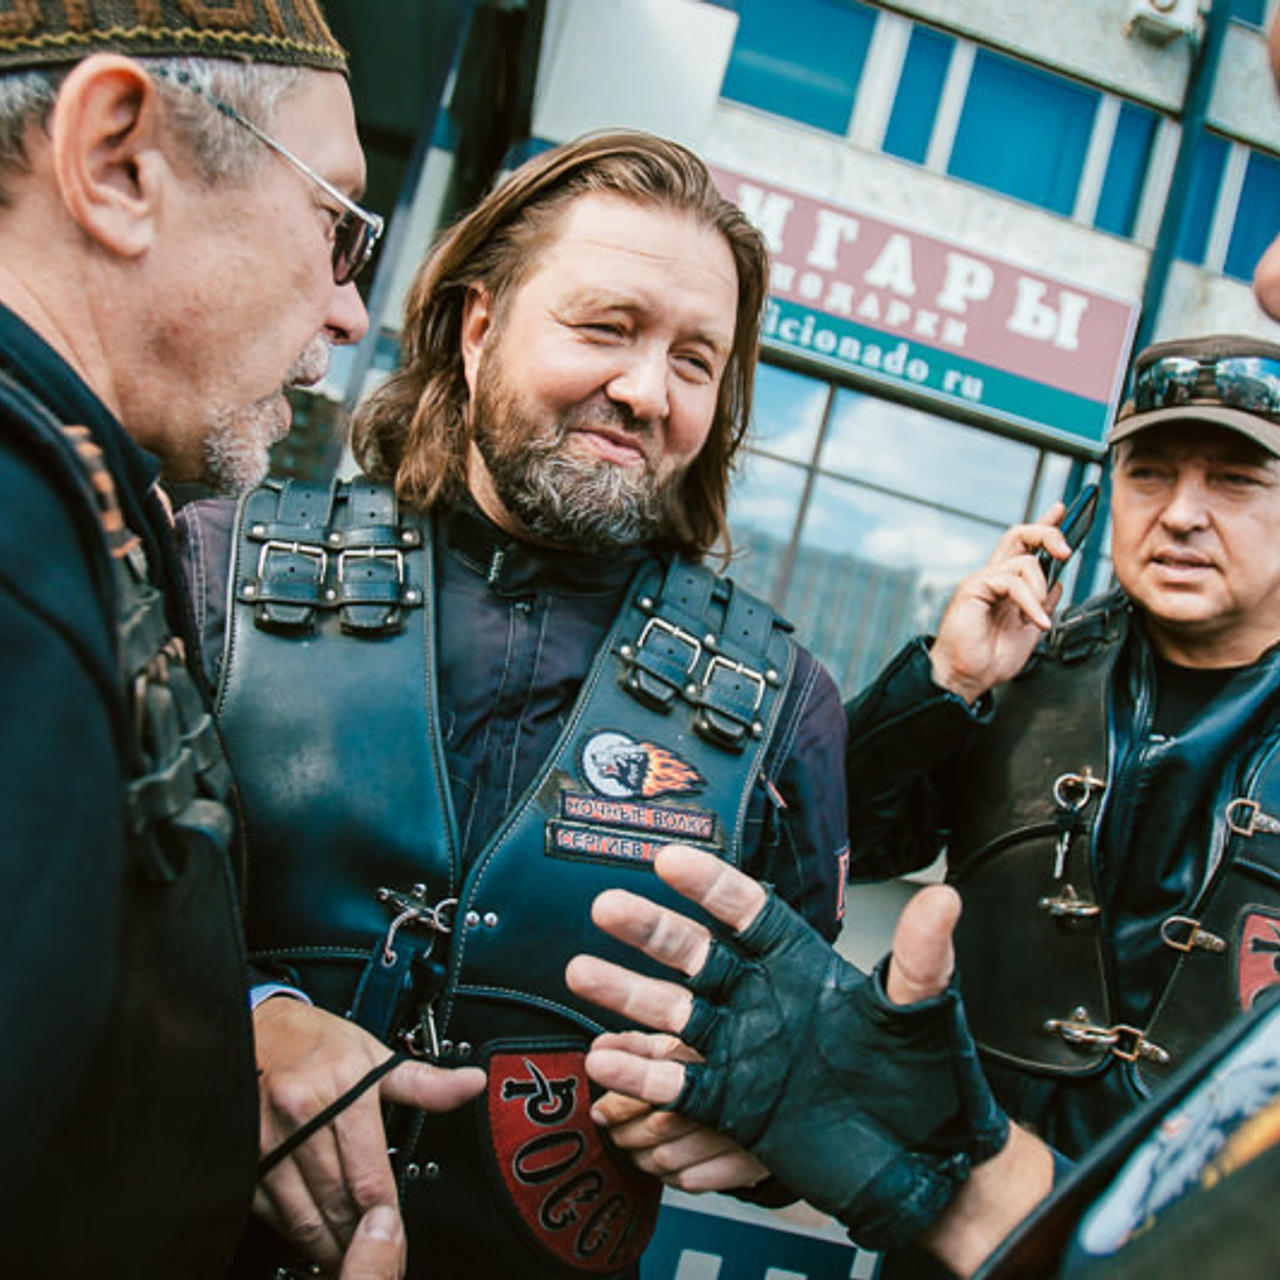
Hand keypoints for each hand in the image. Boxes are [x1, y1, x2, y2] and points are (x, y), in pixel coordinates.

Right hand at [252, 998, 484, 1272]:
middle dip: (359, 1236)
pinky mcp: (244, 1155)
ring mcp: (268, 1137)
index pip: (370, 1174)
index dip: (386, 1215)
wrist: (256, 1025)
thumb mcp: (374, 1053)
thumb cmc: (317, 1041)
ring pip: (302, 1214)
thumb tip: (471, 1083)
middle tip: (376, 1256)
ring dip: (327, 1244)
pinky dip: (293, 1231)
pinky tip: (311, 1237)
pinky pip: (272, 1209)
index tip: (397, 1235)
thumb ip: (423, 1082)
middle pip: (337, 1200)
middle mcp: (303, 1113)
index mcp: (343, 1088)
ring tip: (347, 1257)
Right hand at [566, 845, 1007, 1251]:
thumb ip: (921, 957)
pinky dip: (641, 1075)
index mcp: (800, 966)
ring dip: (627, 995)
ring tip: (582, 972)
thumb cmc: (926, 1077)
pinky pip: (679, 1086)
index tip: (669, 859)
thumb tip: (942, 900)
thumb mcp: (923, 1011)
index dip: (711, 886)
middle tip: (607, 908)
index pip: (749, 913)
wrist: (924, 1159)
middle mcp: (761, 1001)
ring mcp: (743, 1051)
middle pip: (696, 956)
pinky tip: (605, 1061)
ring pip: (673, 1016)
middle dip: (651, 932)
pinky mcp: (735, 1103)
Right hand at [928, 506, 1070, 704]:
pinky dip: (1030, 601)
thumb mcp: (1030, 630)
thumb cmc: (989, 660)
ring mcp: (982, 581)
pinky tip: (1034, 620)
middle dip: (1048, 533)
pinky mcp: (974, 587)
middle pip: (1019, 535)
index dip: (1045, 525)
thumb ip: (1042, 604)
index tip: (1063, 510)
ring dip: (1041, 588)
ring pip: (1023, 559)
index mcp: (1005, 586)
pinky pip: (1012, 581)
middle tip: (1066, 549)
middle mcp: (993, 578)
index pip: (1026, 546)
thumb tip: (1058, 583)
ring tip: (1038, 618)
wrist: (966, 678)